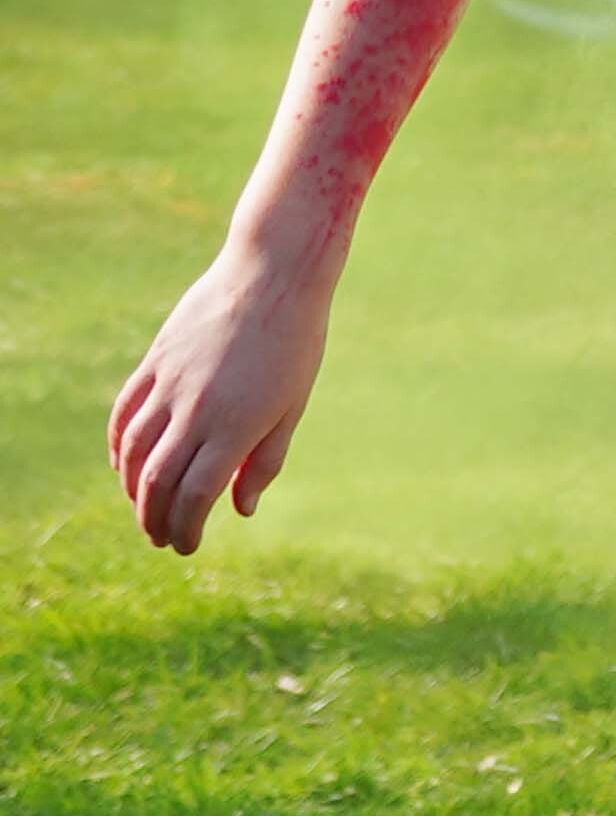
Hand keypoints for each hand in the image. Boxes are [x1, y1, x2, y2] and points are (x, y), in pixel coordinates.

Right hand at [111, 247, 333, 552]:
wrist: (273, 270)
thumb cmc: (295, 340)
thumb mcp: (291, 405)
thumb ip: (265, 461)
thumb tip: (240, 510)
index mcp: (236, 426)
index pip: (195, 497)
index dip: (186, 529)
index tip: (188, 546)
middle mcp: (196, 409)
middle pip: (158, 482)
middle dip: (154, 520)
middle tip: (161, 538)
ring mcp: (171, 382)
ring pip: (134, 451)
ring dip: (132, 489)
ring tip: (143, 507)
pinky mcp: (156, 359)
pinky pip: (126, 411)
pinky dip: (119, 444)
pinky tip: (124, 463)